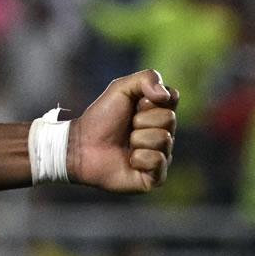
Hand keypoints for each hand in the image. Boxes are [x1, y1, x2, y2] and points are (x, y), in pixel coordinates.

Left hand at [67, 70, 178, 193]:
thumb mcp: (120, 89)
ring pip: (164, 139)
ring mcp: (161, 155)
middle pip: (169, 119)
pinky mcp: (155, 176)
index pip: (173, 98)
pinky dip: (139, 158)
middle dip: (142, 119)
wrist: (82, 145)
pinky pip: (158, 161)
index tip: (135, 104)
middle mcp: (164, 134)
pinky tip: (129, 160)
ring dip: (138, 139)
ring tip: (126, 143)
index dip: (151, 99)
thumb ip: (146, 79)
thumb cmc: (101, 118)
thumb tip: (166, 95)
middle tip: (127, 126)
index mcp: (159, 113)